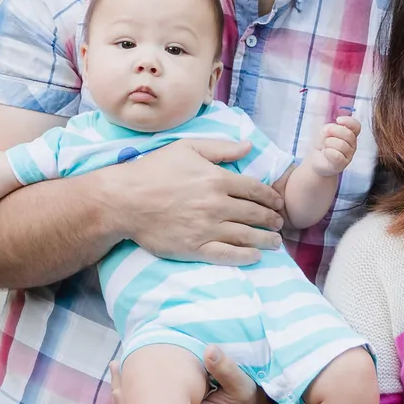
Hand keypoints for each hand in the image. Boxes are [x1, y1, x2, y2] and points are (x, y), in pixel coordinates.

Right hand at [103, 140, 284, 265]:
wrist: (124, 200)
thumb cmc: (153, 170)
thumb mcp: (187, 147)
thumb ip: (221, 148)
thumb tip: (249, 146)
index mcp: (217, 179)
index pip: (255, 189)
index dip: (271, 198)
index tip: (278, 203)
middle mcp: (216, 204)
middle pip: (254, 214)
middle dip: (272, 220)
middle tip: (279, 224)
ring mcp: (206, 228)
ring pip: (245, 235)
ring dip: (265, 240)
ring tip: (275, 243)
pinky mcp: (194, 247)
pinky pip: (226, 254)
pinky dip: (244, 256)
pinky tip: (254, 257)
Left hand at [110, 346, 276, 403]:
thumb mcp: (243, 386)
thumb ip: (226, 369)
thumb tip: (208, 349)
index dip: (134, 387)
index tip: (125, 363)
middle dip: (124, 392)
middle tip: (115, 363)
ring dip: (128, 397)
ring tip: (118, 368)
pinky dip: (138, 403)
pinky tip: (132, 383)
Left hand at [307, 114, 360, 177]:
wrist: (317, 159)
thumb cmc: (323, 143)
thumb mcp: (325, 131)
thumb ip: (330, 127)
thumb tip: (330, 129)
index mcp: (350, 133)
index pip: (356, 126)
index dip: (348, 121)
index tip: (338, 120)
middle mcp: (352, 144)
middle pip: (348, 134)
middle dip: (334, 131)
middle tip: (325, 133)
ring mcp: (349, 155)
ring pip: (342, 145)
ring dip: (328, 143)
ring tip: (325, 146)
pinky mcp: (342, 164)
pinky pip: (337, 156)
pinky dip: (328, 152)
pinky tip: (325, 152)